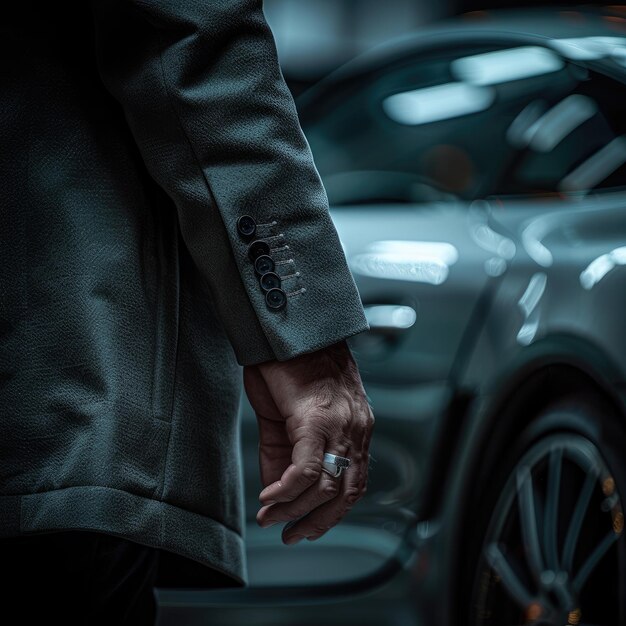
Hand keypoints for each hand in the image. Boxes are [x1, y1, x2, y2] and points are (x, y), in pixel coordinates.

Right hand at [243, 339, 374, 544]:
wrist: (283, 328)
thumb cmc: (287, 365)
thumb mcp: (286, 418)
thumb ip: (283, 456)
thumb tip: (276, 494)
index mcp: (355, 426)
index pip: (353, 483)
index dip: (331, 512)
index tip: (306, 527)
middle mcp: (355, 427)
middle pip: (347, 493)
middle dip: (318, 522)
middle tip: (292, 534)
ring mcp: (340, 423)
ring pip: (327, 486)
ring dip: (296, 510)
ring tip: (271, 518)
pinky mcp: (317, 418)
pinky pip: (306, 469)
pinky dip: (285, 490)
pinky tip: (268, 498)